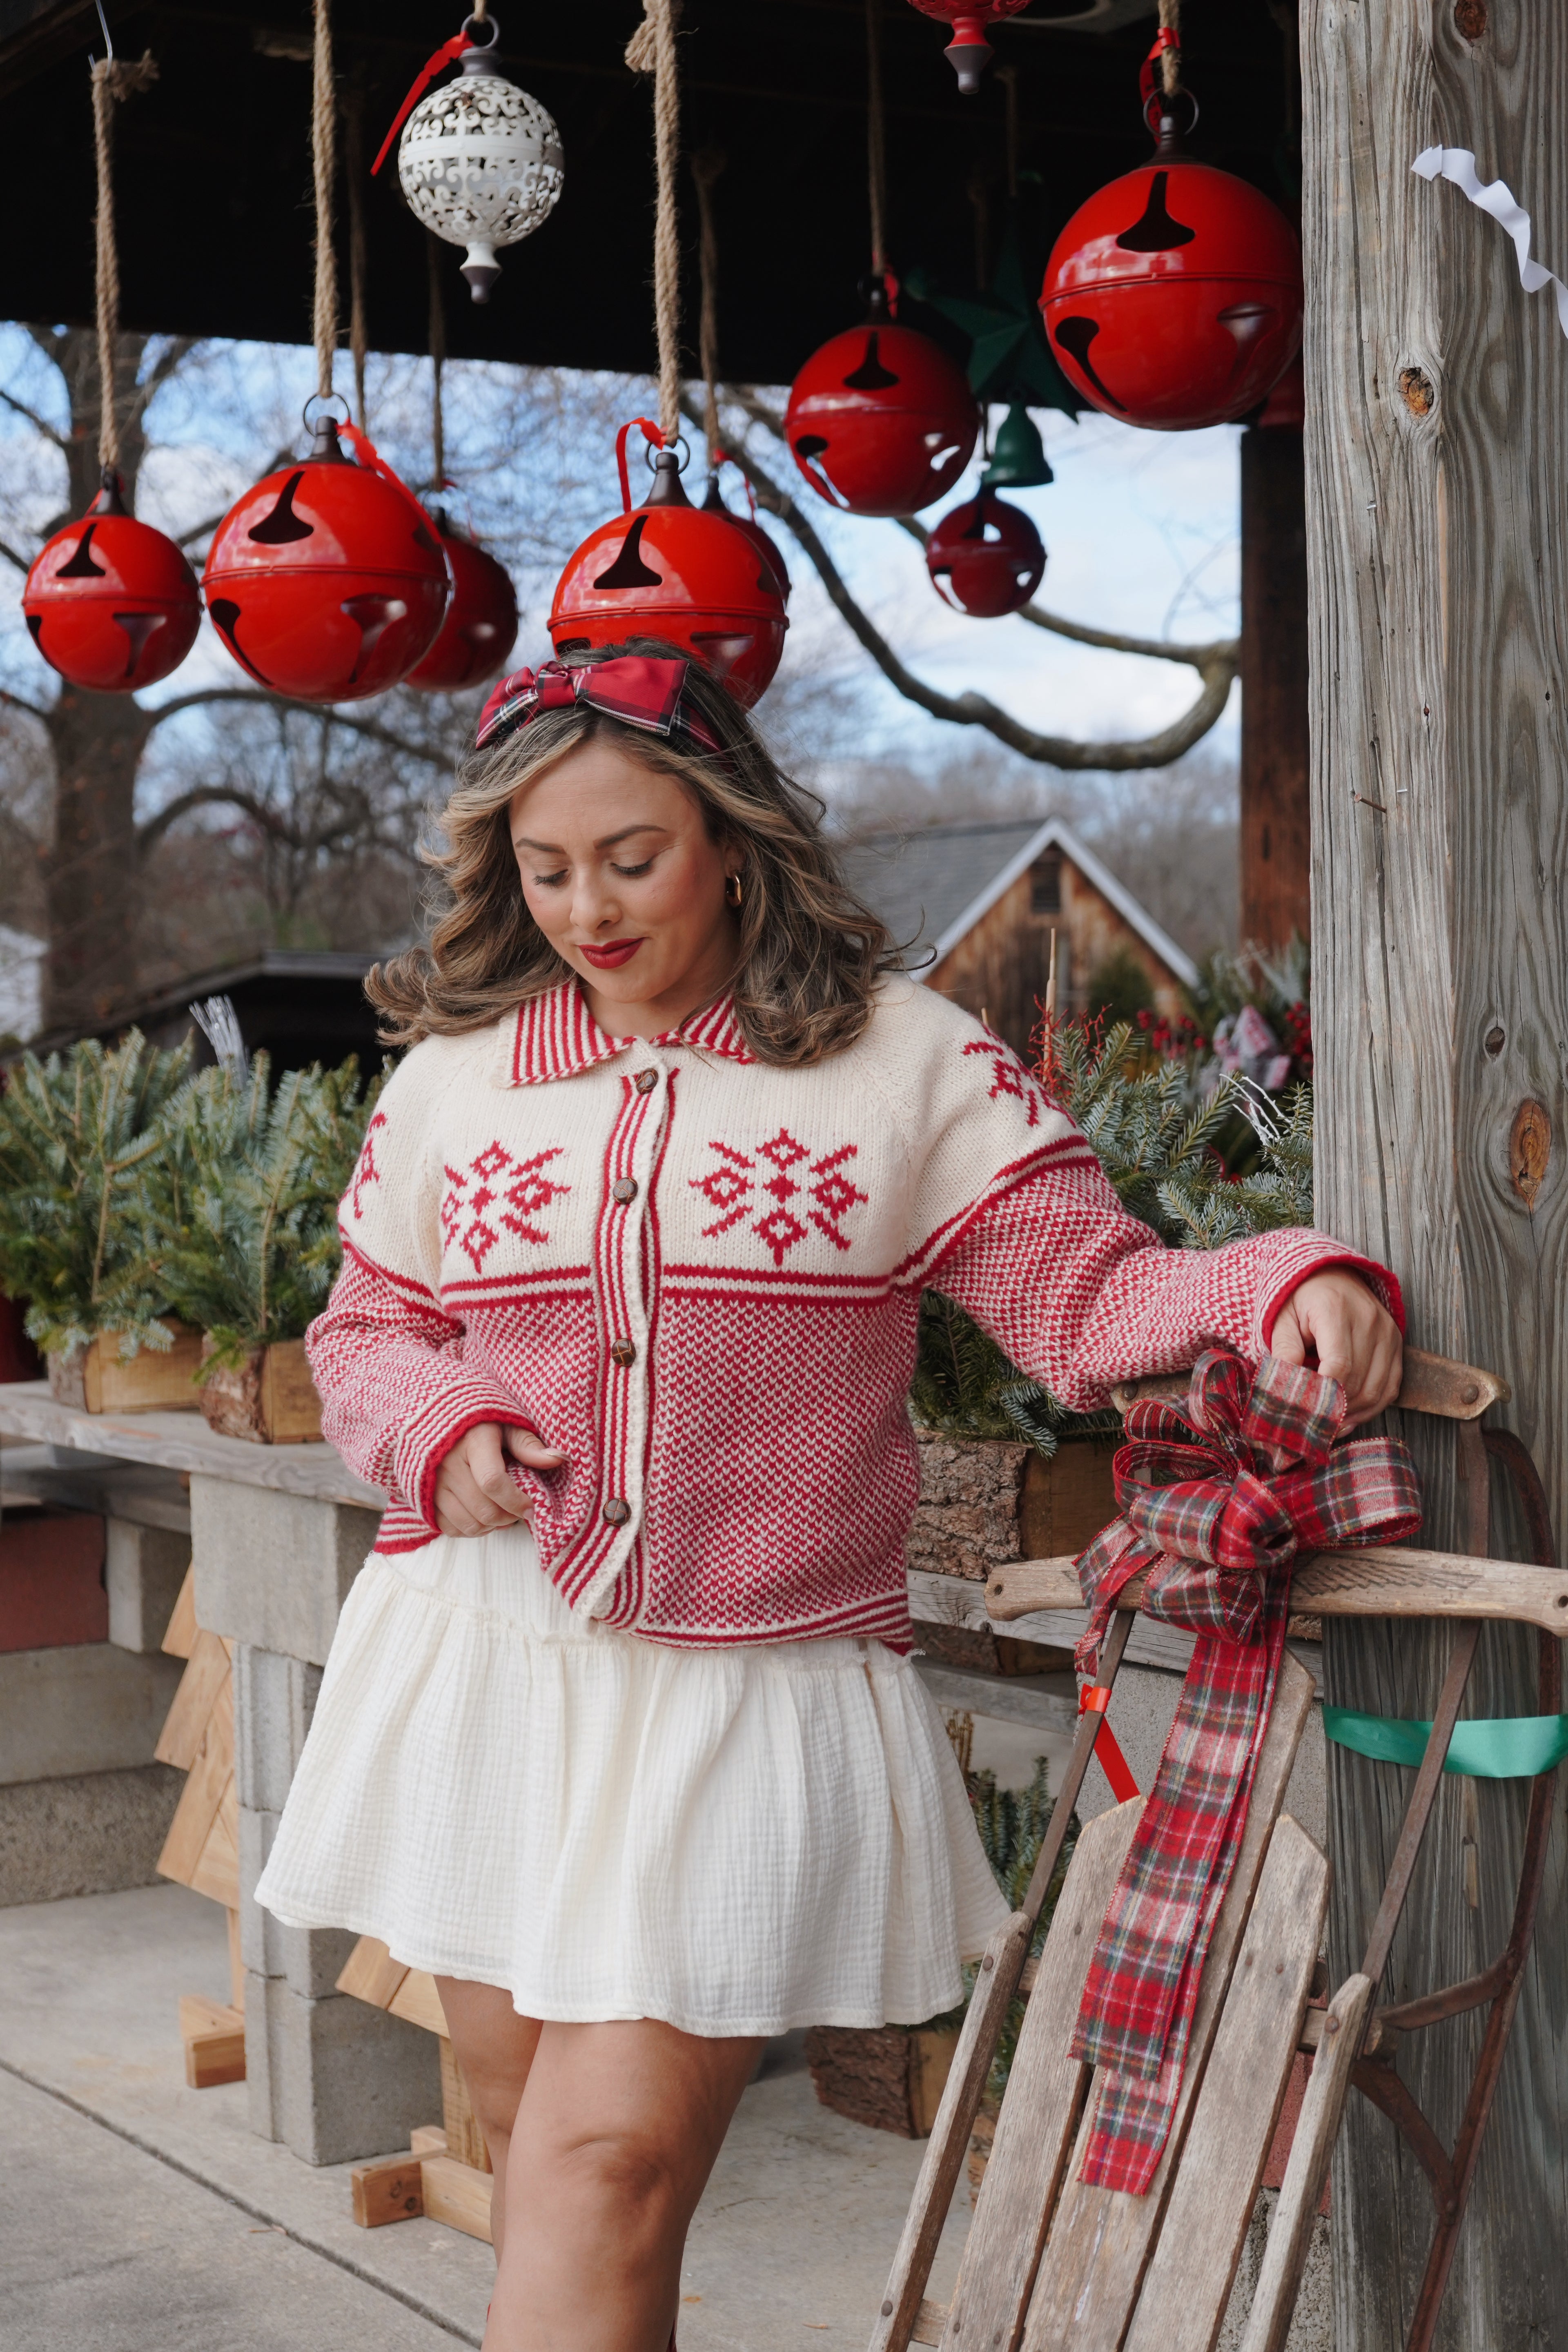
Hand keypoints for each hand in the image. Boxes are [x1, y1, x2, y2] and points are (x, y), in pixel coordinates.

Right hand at [433, 1421, 565, 1537]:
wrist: (436, 1418)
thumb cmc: (480, 1423)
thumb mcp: (507, 1425)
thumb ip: (529, 1445)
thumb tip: (559, 1459)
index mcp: (472, 1442)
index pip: (493, 1481)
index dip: (516, 1500)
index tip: (532, 1506)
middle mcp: (447, 1465)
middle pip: (484, 1509)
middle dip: (510, 1516)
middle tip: (521, 1509)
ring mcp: (433, 1484)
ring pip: (469, 1523)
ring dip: (493, 1526)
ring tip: (504, 1512)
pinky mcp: (425, 1499)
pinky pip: (451, 1529)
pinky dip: (472, 1530)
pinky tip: (484, 1516)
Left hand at [1271, 1271, 1402, 1429]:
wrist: (1330, 1273)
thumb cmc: (1300, 1298)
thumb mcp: (1281, 1318)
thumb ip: (1283, 1351)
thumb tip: (1283, 1389)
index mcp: (1336, 1310)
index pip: (1338, 1365)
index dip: (1323, 1395)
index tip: (1304, 1411)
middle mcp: (1369, 1321)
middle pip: (1358, 1383)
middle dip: (1335, 1409)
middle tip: (1312, 1424)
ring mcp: (1387, 1332)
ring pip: (1377, 1390)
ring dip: (1353, 1413)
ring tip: (1330, 1424)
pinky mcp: (1396, 1343)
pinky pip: (1391, 1386)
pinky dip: (1372, 1407)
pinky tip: (1350, 1416)